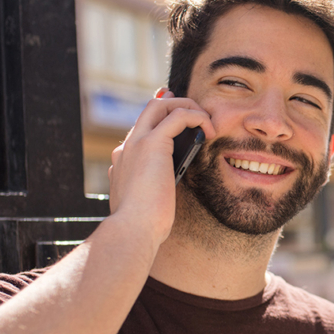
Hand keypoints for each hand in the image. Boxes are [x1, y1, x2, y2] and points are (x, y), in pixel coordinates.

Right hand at [107, 91, 215, 245]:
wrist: (133, 229)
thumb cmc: (143, 224)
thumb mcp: (146, 202)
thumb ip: (150, 188)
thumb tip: (164, 183)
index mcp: (124, 160)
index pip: (142, 128)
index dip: (161, 117)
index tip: (180, 114)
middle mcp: (128, 147)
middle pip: (150, 109)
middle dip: (175, 104)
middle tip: (198, 113)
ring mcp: (137, 142)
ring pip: (161, 104)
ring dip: (188, 107)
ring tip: (207, 123)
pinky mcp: (152, 143)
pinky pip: (178, 115)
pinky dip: (196, 117)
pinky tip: (209, 131)